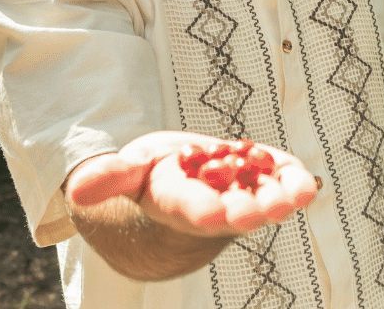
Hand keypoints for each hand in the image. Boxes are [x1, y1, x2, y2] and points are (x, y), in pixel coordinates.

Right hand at [66, 131, 318, 236]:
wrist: (184, 183)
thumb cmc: (151, 178)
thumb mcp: (126, 171)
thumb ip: (108, 178)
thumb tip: (76, 189)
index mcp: (177, 203)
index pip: (189, 209)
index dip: (202, 210)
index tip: (213, 212)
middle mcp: (213, 207)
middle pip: (232, 212)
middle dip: (248, 210)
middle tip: (263, 210)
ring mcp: (243, 195)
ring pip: (263, 201)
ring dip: (279, 200)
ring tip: (297, 197)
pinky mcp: (265, 180)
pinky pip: (281, 182)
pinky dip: (294, 183)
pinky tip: (308, 185)